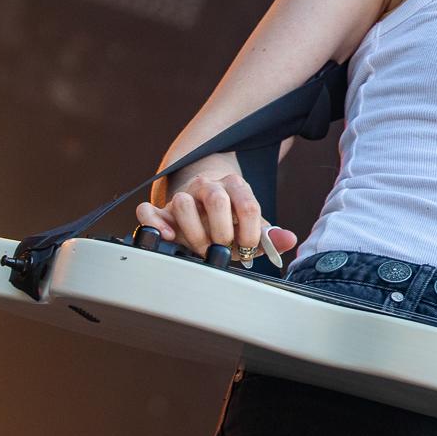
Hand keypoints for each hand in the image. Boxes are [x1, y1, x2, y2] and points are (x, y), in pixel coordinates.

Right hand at [135, 171, 297, 257]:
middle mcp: (208, 186)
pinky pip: (147, 210)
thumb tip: (288, 239)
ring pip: (182, 202)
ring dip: (194, 232)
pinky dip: (154, 223)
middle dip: (222, 232)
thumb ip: (270, 235)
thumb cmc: (232, 222)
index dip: (249, 233)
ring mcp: (183, 195)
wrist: (205, 209)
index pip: (248, 205)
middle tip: (223, 249)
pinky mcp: (161, 210)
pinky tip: (169, 237)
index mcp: (236, 187)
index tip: (247, 249)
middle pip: (216, 200)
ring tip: (201, 249)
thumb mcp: (252, 227)